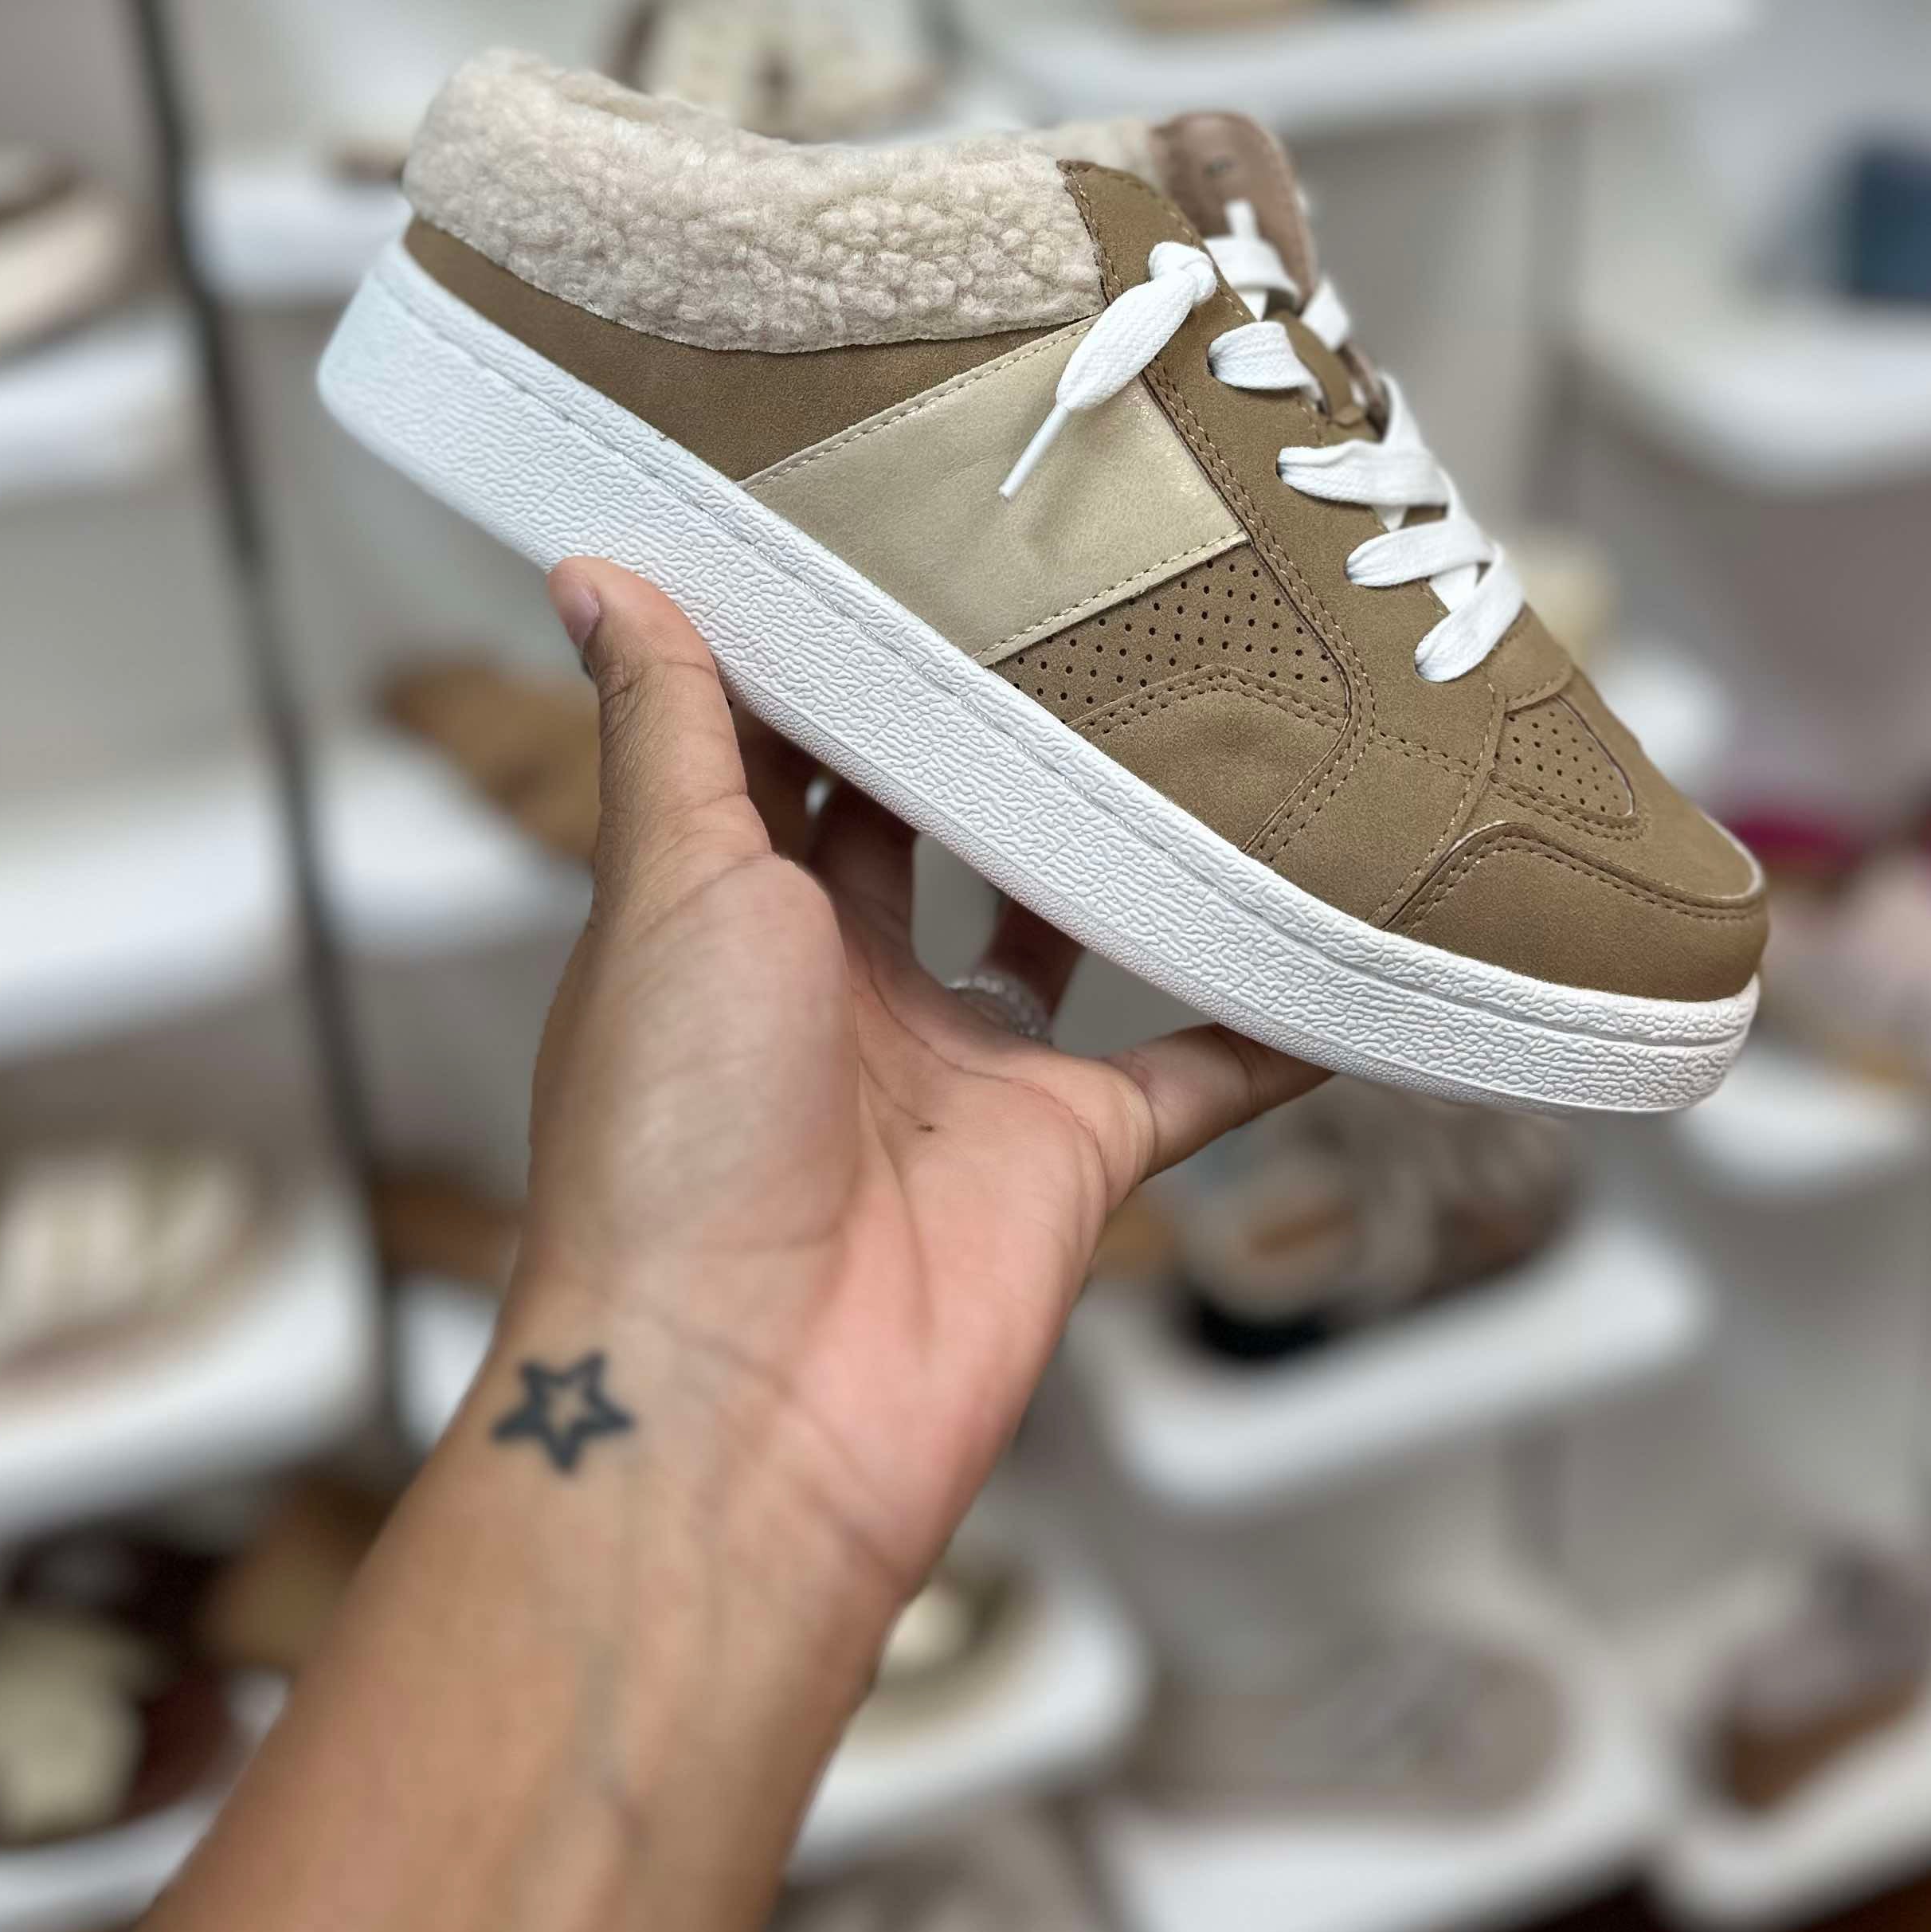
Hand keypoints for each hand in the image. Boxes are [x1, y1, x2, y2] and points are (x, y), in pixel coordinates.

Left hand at [524, 557, 1320, 1612]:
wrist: (742, 1400)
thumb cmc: (669, 1140)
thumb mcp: (667, 885)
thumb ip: (665, 730)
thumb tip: (594, 572)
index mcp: (734, 917)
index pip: (791, 757)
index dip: (839, 658)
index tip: (907, 531)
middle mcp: (846, 988)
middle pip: (937, 832)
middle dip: (991, 736)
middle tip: (1084, 598)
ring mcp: (963, 1074)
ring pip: (1070, 930)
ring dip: (1124, 853)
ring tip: (1211, 726)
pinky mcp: (1070, 1158)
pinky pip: (1196, 1075)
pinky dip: (1268, 1026)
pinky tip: (1336, 948)